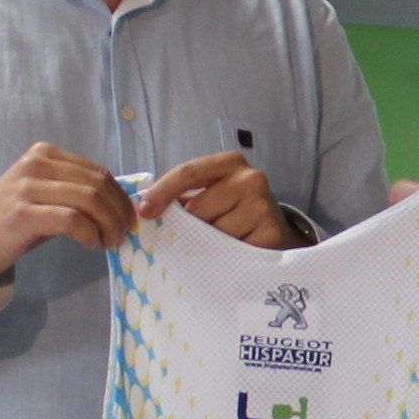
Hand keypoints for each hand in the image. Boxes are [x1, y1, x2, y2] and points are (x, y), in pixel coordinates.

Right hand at [0, 142, 134, 279]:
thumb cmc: (17, 218)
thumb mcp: (48, 194)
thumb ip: (78, 189)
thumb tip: (124, 202)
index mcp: (45, 153)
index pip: (98, 172)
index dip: (121, 197)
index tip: (129, 219)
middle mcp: (36, 163)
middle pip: (98, 184)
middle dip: (119, 212)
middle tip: (123, 235)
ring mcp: (27, 186)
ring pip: (89, 200)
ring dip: (108, 225)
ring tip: (110, 242)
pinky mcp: (22, 212)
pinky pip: (72, 220)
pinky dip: (89, 233)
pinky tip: (90, 244)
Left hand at [137, 152, 296, 249]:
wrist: (275, 232)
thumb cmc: (232, 211)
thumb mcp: (210, 195)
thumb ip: (181, 197)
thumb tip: (143, 210)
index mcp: (229, 163)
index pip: (187, 172)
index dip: (162, 191)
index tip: (144, 212)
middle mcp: (250, 178)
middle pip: (198, 207)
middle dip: (189, 225)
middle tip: (196, 234)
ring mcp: (263, 205)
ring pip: (213, 231)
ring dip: (208, 243)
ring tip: (218, 243)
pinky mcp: (271, 232)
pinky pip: (232, 250)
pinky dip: (226, 256)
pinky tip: (233, 252)